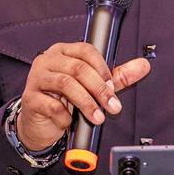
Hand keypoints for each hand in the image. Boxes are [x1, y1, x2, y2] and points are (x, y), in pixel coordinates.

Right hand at [16, 42, 149, 150]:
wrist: (40, 123)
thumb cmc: (65, 100)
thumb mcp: (93, 87)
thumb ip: (117, 77)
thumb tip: (143, 66)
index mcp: (64, 51)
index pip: (86, 50)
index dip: (102, 68)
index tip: (112, 86)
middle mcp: (49, 60)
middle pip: (78, 68)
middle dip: (98, 89)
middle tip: (111, 106)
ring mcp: (37, 78)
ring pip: (65, 84)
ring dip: (86, 103)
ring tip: (97, 117)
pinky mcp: (30, 98)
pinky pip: (50, 104)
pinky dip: (65, 115)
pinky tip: (70, 121)